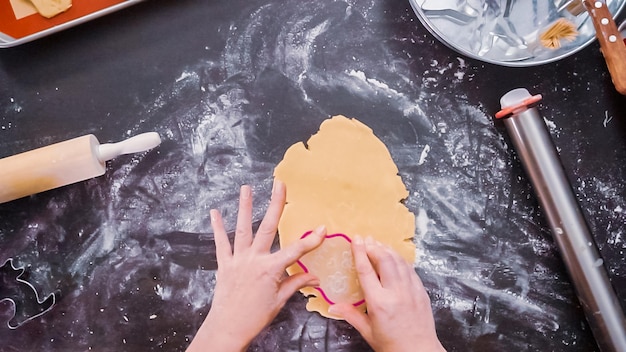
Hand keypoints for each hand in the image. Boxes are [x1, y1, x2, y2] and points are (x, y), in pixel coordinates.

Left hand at [186, 181, 325, 351]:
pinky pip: (221, 243)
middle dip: (276, 204)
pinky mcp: (224, 264)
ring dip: (245, 207)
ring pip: (242, 229)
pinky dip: (217, 227)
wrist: (227, 328)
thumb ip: (296, 283)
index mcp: (270, 269)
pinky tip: (215, 212)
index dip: (311, 240)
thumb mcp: (280, 301)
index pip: (295, 251)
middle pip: (267, 227)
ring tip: (247, 188)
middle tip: (280, 185)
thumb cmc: (255, 317)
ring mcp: (238, 260)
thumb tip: (315, 278)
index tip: (322, 228)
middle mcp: (254, 260)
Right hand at [329, 236, 444, 351]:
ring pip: (399, 261)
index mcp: (379, 303)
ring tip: (378, 244)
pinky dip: (400, 260)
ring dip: (387, 250)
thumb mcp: (367, 332)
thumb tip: (333, 306)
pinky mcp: (421, 291)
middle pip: (384, 260)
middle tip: (365, 240)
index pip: (366, 270)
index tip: (355, 240)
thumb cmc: (392, 345)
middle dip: (374, 246)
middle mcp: (396, 293)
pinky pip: (410, 269)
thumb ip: (351, 315)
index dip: (359, 252)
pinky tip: (394, 257)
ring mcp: (411, 290)